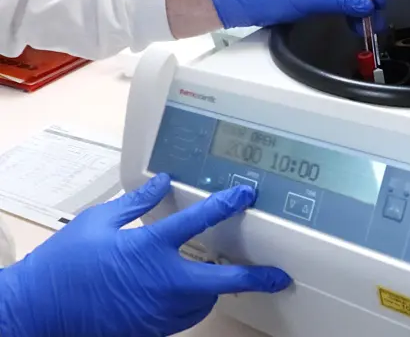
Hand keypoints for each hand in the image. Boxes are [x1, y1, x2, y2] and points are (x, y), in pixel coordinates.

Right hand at [0, 174, 290, 336]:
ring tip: (215, 276)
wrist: (36, 313)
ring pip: (205, 302)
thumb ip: (135, 203)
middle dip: (254, 278)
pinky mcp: (150, 330)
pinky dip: (190, 304)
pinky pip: (183, 317)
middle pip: (222, 281)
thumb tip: (160, 184)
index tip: (245, 197)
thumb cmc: (61, 267)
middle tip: (276, 276)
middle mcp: (162, 282)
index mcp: (149, 248)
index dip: (228, 205)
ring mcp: (158, 311)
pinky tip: (181, 293)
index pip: (200, 220)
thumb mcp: (97, 222)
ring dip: (214, 289)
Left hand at [212, 0, 385, 27]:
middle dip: (365, 3)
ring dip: (356, 11)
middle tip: (374, 20)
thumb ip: (345, 3)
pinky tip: (352, 23)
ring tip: (364, 27)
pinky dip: (345, 12)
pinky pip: (337, 1)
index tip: (379, 3)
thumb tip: (367, 6)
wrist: (253, 4)